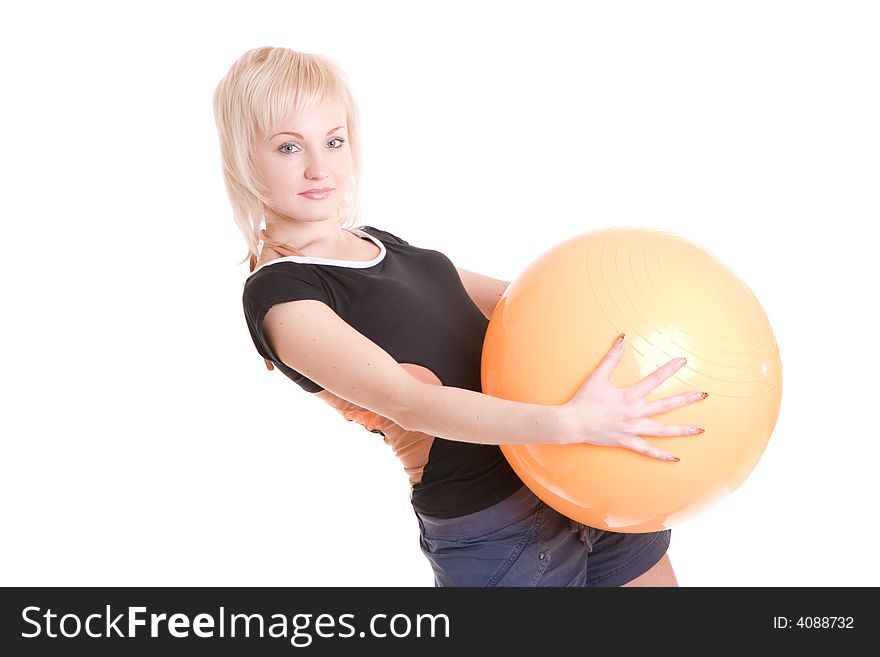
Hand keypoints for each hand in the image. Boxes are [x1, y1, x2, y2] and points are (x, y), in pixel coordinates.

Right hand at [561, 334, 706, 460]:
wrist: (573, 423)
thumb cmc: (584, 399)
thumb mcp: (598, 376)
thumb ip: (612, 357)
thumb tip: (622, 339)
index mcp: (630, 396)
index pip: (655, 380)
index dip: (670, 369)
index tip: (683, 361)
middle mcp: (635, 413)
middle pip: (666, 406)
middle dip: (686, 399)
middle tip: (703, 395)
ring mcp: (632, 429)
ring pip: (662, 431)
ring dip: (681, 430)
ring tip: (699, 430)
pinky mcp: (626, 441)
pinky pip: (647, 450)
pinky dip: (660, 455)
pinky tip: (674, 458)